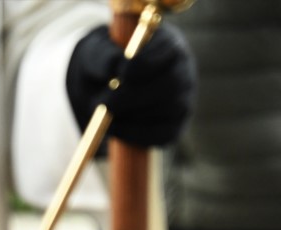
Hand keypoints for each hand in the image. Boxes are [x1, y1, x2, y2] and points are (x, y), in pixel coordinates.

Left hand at [66, 22, 195, 147]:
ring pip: (168, 111)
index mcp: (168, 44)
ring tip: (105, 114)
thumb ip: (104, 56)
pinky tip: (114, 128)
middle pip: (171, 85)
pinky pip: (163, 135)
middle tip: (106, 104)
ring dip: (133, 116)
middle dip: (135, 96)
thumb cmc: (105, 62)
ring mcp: (182, 99)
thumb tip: (114, 67)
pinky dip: (136, 134)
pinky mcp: (175, 125)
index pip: (170, 51)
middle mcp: (182, 71)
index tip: (121, 73)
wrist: (103, 85)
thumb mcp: (98, 52)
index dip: (146, 64)